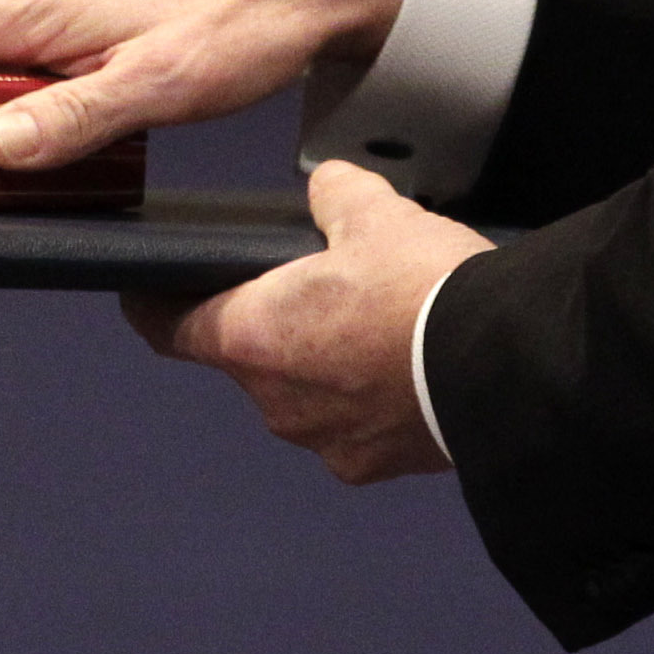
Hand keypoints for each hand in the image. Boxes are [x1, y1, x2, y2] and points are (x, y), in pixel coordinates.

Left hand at [124, 160, 488, 485]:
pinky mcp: (372, 464)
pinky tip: (402, 364)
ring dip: (321, 364)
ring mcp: (324, 440)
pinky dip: (364, 398)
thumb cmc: (430, 294)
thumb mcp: (375, 212)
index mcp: (252, 336)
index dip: (153, 306)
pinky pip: (350, 425)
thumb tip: (329, 189)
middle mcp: (275, 401)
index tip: (145, 293)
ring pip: (301, 393)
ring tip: (372, 323)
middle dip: (270, 324)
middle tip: (311, 287)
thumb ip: (333, 194)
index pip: (169, 329)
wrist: (508, 368)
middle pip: (245, 356)